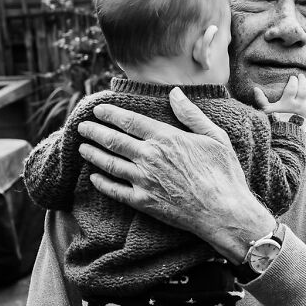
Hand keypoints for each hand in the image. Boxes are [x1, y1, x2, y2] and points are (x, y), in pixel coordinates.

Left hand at [76, 87, 275, 262]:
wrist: (223, 212)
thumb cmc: (223, 173)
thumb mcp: (215, 137)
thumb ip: (191, 114)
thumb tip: (174, 93)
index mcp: (166, 138)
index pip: (129, 121)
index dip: (111, 114)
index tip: (98, 110)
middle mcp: (149, 157)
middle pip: (113, 140)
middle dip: (95, 131)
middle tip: (83, 126)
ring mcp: (143, 180)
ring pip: (109, 163)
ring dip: (92, 154)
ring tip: (82, 147)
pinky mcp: (143, 202)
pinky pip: (115, 190)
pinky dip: (101, 183)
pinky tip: (94, 177)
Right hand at [253, 74, 305, 119]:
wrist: (285, 136)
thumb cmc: (274, 122)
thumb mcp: (266, 111)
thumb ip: (261, 100)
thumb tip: (255, 88)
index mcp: (288, 101)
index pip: (292, 87)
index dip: (293, 80)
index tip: (292, 76)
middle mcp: (298, 104)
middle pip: (302, 89)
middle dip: (302, 81)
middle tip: (301, 76)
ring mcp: (305, 110)